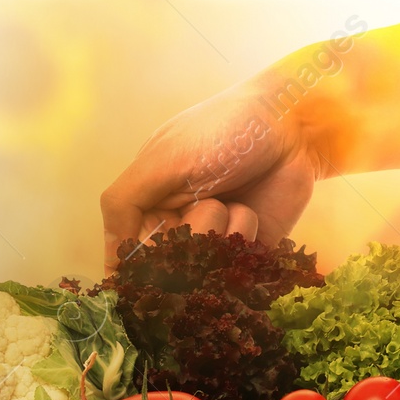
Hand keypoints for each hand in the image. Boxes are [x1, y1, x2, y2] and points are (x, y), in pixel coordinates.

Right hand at [100, 75, 322, 270]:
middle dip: (184, 242)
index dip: (137, 264)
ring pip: (203, 274)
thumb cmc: (221, 130)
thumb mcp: (161, 159)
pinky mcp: (251, 250)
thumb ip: (124, 203)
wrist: (291, 124)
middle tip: (205, 203)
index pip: (128, 257)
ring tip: (232, 202)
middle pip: (166, 271)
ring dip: (217, 236)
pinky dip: (243, 242)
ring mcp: (216, 240)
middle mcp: (179, 227)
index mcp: (149, 204)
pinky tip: (250, 210)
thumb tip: (109, 267)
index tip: (156, 254)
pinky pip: (238, 273)